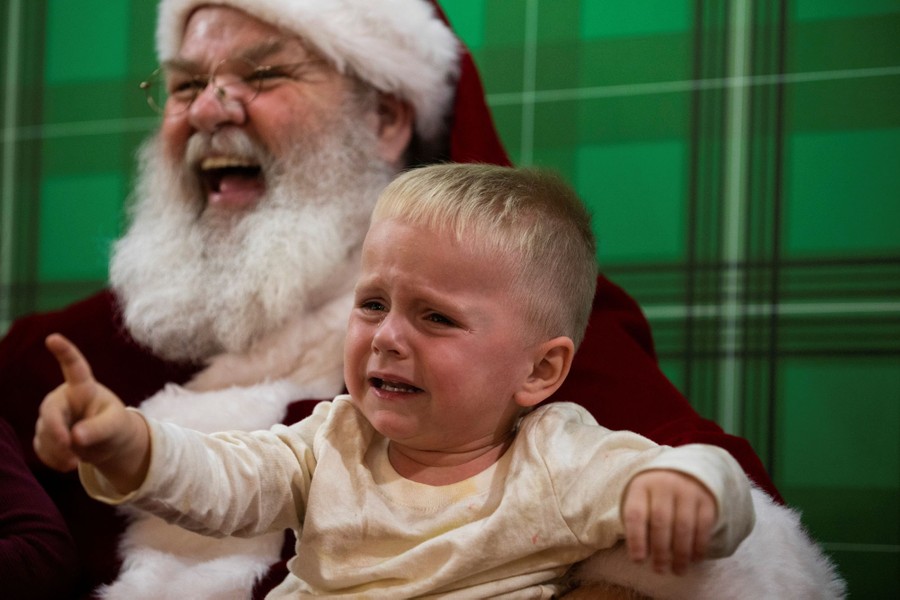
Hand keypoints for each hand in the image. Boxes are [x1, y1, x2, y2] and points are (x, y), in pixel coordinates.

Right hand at [33, 333, 148, 491]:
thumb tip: (75, 437)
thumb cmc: (115, 426)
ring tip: (76, 459)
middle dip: (56, 431)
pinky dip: (54, 459)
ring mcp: (51, 416)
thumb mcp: (116, 426)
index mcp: (83, 388)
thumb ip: (98, 429)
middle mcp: (63, 398)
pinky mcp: (45, 434)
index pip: (74, 367)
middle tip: (69, 446)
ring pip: (44, 433)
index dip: (64, 351)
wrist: (108, 443)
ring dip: (58, 450)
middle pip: (50, 412)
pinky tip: (68, 463)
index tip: (53, 338)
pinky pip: (41, 448)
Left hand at [621, 469, 716, 574]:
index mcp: (641, 485)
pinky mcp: (707, 499)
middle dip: (660, 551)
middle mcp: (664, 485)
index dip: (636, 540)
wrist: (685, 469)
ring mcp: (687, 490)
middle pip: (660, 522)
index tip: (638, 561)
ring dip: (680, 554)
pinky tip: (694, 559)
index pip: (635, 514)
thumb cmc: (657, 493)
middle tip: (660, 570)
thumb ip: (640, 522)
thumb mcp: (643, 498)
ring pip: (683, 527)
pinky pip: (703, 526)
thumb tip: (643, 556)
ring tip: (678, 570)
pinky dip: (699, 546)